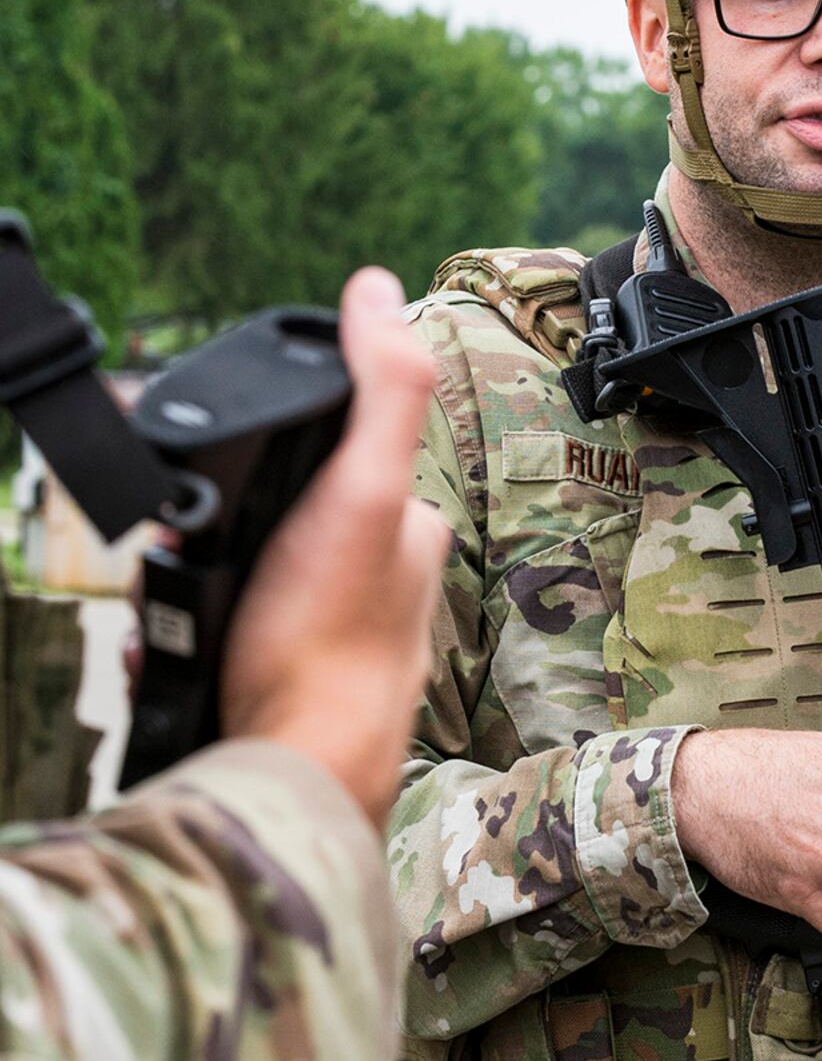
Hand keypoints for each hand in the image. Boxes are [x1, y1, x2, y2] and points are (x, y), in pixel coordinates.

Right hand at [220, 267, 449, 827]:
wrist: (294, 772)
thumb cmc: (326, 636)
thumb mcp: (358, 490)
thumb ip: (380, 387)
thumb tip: (373, 288)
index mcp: (406, 529)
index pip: (328, 459)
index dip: (264, 466)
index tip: (217, 495)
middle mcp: (384, 582)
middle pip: (276, 521)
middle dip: (217, 538)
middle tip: (187, 566)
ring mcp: (337, 638)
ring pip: (245, 580)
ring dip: (193, 590)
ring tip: (175, 612)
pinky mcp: (292, 684)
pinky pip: (226, 640)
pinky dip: (189, 641)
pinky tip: (176, 651)